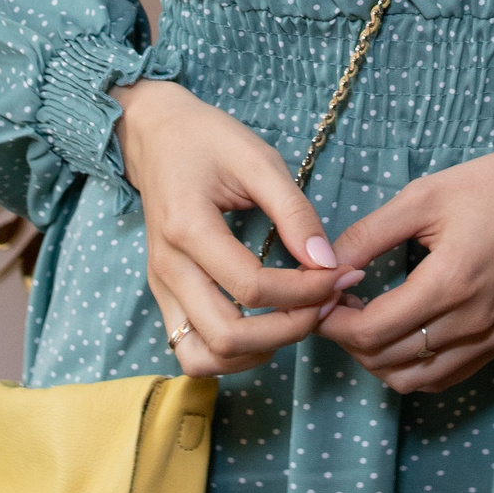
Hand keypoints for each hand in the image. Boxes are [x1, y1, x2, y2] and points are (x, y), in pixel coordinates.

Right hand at [115, 78, 362, 376]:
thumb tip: (326, 262)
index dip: (305, 292)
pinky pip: (192, 351)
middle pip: (227, 336)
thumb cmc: (207, 139)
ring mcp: (161, 287)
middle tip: (325, 303)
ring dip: (256, 352)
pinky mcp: (164, 296)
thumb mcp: (257, 159)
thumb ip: (293, 210)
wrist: (154, 134)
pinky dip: (231, 354)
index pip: (252, 288)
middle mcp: (168, 268)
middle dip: (288, 330)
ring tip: (295, 320)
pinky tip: (265, 328)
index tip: (340, 273)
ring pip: (203, 358)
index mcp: (188, 229)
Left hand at [318, 126, 493, 393]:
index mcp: (449, 284)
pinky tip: (399, 335)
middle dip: (347, 339)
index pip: (372, 331)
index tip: (318, 296)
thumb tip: (326, 267)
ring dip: (376, 359)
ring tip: (363, 321)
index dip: (333, 321)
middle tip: (332, 307)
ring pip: (413, 379)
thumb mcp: (424, 196)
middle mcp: (472, 323)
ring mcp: (491, 339)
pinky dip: (412, 368)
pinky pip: (445, 376)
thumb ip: (369, 234)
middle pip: (386, 360)